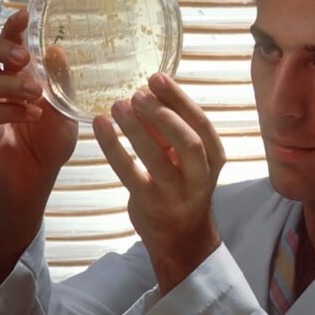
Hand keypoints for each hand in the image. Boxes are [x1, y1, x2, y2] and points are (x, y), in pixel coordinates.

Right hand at [0, 10, 77, 297]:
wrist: (38, 180)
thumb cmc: (50, 140)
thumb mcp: (65, 109)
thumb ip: (61, 82)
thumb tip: (58, 49)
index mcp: (15, 74)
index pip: (7, 43)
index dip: (12, 27)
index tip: (25, 14)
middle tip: (22, 57)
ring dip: (9, 84)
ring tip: (36, 93)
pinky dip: (9, 111)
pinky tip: (32, 115)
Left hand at [93, 73, 225, 293]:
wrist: (181, 237)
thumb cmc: (182, 186)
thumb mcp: (185, 157)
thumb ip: (169, 129)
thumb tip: (144, 93)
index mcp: (213, 157)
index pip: (201, 123)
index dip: (178, 98)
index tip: (157, 77)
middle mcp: (200, 176)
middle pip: (188, 140)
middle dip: (162, 113)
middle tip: (137, 94)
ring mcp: (175, 193)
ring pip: (157, 157)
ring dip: (136, 128)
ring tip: (117, 106)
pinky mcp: (150, 203)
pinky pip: (129, 172)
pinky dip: (113, 146)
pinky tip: (100, 126)